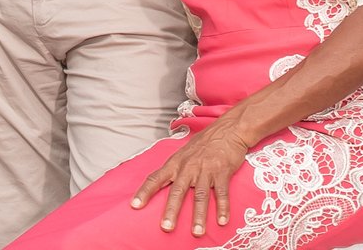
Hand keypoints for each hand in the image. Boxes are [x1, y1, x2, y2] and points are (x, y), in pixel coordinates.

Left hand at [131, 121, 249, 235]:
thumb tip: (161, 188)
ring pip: (200, 195)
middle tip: (166, 227)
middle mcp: (189, 167)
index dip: (145, 192)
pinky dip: (222, 207)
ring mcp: (206, 169)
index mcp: (176, 163)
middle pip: (178, 190)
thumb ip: (174, 170)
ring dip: (199, 215)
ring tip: (196, 232)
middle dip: (171, 210)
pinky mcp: (222, 171)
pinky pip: (221, 193)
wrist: (228, 130)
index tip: (135, 206)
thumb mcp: (184, 153)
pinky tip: (222, 221)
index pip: (156, 177)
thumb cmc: (204, 144)